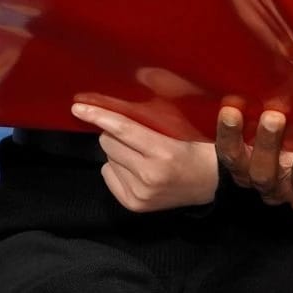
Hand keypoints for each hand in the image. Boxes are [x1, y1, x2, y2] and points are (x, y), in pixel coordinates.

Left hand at [73, 100, 219, 212]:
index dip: (99, 115)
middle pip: (109, 142)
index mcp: (164, 153)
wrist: (213, 184)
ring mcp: (141, 193)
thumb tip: (134, 88)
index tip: (79, 107)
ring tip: (141, 154)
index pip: (123, 129)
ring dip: (118, 152)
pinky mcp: (134, 204)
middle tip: (136, 134)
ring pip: (107, 158)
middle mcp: (150, 175)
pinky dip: (117, 168)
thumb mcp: (184, 128)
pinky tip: (137, 169)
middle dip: (115, 133)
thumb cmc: (198, 150)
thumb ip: (157, 113)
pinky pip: (108, 175)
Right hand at [215, 107, 292, 212]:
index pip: (231, 156)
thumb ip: (266, 101)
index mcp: (248, 167)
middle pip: (262, 172)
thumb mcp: (271, 122)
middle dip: (267, 144)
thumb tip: (279, 54)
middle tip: (273, 116)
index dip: (228, 135)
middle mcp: (270, 184)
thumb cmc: (286, 138)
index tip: (230, 109)